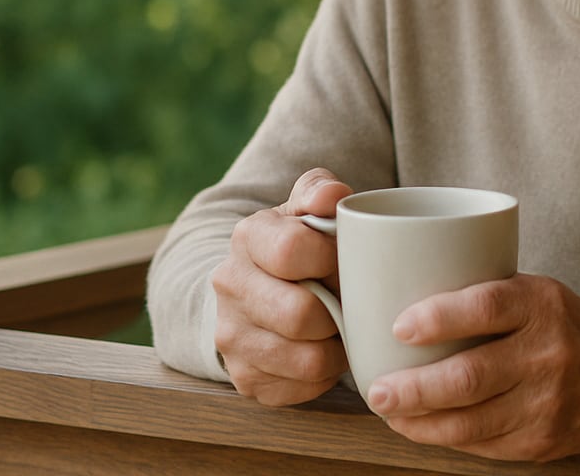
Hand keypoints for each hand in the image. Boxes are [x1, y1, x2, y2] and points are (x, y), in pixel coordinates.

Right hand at [211, 168, 353, 405]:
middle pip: (299, 314)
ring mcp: (231, 337)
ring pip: (305, 360)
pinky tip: (325, 351)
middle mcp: (229, 287)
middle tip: (351, 301)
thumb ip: (320, 191)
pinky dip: (325, 375)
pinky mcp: (244, 378)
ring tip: (342, 327)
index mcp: (248, 237)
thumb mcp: (306, 207)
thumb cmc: (297, 243)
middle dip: (338, 310)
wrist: (254, 286)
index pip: (292, 250)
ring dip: (336, 348)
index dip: (331, 258)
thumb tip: (335, 196)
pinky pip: (302, 389)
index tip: (345, 259)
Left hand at [368, 274, 579, 461]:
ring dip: (419, 421)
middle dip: (413, 388)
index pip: (486, 309)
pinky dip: (444, 437)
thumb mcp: (535, 292)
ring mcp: (546, 404)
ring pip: (469, 422)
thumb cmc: (563, 325)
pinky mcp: (541, 441)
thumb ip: (483, 296)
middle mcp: (546, 355)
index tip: (399, 326)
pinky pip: (481, 445)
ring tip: (389, 411)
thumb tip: (402, 300)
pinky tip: (422, 427)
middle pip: (469, 377)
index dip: (439, 319)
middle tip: (378, 389)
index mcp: (541, 306)